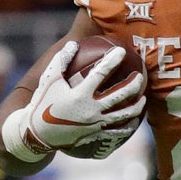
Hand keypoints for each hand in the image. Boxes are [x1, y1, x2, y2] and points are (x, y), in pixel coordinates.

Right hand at [1, 41, 145, 160]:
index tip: (122, 51)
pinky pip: (117, 132)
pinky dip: (129, 127)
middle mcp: (91, 110)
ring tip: (143, 99)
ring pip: (124, 115)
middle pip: (120, 95)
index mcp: (80, 94)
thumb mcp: (49, 80)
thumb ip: (61, 61)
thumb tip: (73, 43)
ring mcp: (95, 125)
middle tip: (140, 76)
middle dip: (134, 84)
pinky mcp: (96, 136)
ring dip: (137, 107)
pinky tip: (135, 121)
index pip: (101, 73)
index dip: (112, 60)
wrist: (37, 134)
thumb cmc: (43, 103)